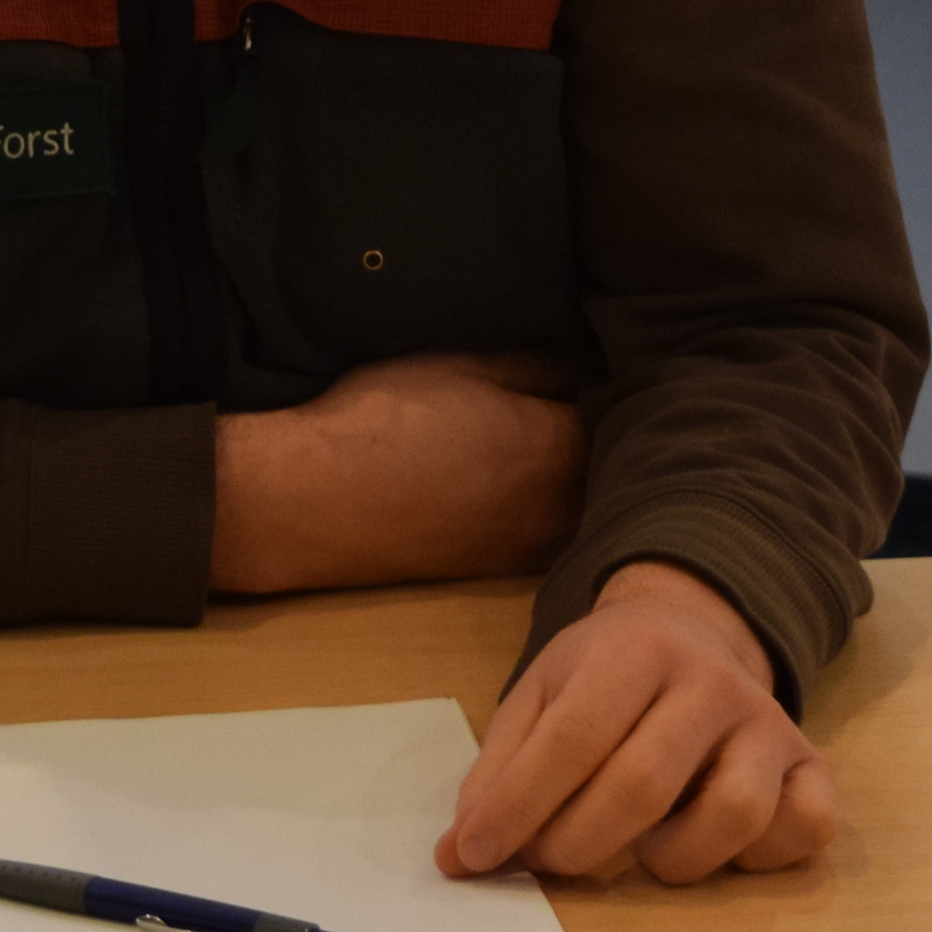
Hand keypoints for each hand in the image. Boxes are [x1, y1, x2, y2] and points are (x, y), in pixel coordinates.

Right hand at [209, 351, 582, 596]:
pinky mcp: (493, 570)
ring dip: (582, 484)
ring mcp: (526, 546)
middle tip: (589, 404)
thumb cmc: (384, 419)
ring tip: (557, 447)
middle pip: (608, 471)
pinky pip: (549, 539)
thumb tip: (584, 360)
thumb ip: (536, 363)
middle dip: (609, 439)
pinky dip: (551, 514)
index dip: (613, 387)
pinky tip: (521, 490)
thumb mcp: (463, 364)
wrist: (313, 503)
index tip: (605, 368)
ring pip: (582, 511)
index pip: (617, 413)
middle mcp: (557, 506)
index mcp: (556, 446)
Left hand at [439, 561, 838, 884]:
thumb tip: (460, 858)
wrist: (690, 632)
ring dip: (670, 859)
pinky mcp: (811, 764)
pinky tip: (712, 848)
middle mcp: (712, 680)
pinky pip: (805, 828)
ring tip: (638, 849)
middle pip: (644, 783)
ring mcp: (770, 724)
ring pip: (733, 814)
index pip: (573, 737)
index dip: (517, 807)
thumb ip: (499, 773)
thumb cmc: (602, 679)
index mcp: (635, 649)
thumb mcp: (540, 698)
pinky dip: (758, 859)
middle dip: (576, 844)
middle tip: (544, 862)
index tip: (474, 856)